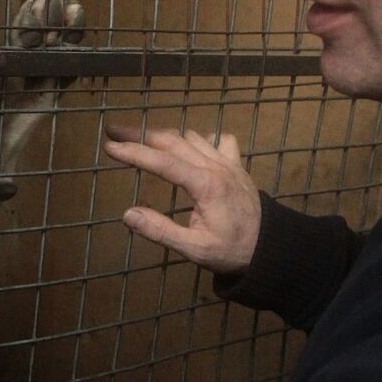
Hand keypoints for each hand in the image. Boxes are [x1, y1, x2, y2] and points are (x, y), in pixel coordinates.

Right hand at [102, 122, 260, 274]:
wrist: (272, 248)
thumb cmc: (232, 251)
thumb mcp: (195, 250)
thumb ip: (161, 231)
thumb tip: (127, 214)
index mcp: (206, 185)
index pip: (163, 162)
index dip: (134, 152)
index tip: (109, 146)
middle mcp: (216, 166)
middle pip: (173, 141)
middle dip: (140, 133)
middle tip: (113, 130)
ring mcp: (229, 162)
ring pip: (191, 136)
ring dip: (164, 135)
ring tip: (141, 138)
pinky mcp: (237, 165)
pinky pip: (217, 140)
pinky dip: (199, 138)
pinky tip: (189, 145)